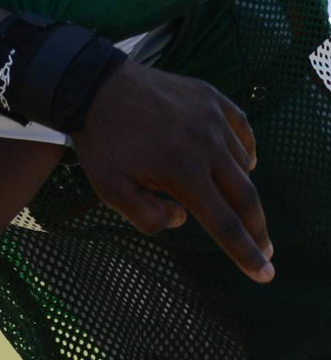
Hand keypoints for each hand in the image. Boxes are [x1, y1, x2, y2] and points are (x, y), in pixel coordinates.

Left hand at [73, 61, 271, 281]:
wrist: (93, 85)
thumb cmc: (101, 140)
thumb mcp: (108, 188)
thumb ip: (145, 216)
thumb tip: (182, 218)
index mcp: (183, 172)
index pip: (225, 223)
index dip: (246, 252)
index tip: (265, 273)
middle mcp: (207, 146)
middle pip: (245, 197)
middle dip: (257, 228)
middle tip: (265, 248)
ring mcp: (213, 118)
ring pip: (242, 164)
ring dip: (241, 187)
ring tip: (233, 201)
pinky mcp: (212, 98)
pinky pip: (242, 129)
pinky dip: (246, 150)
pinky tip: (244, 162)